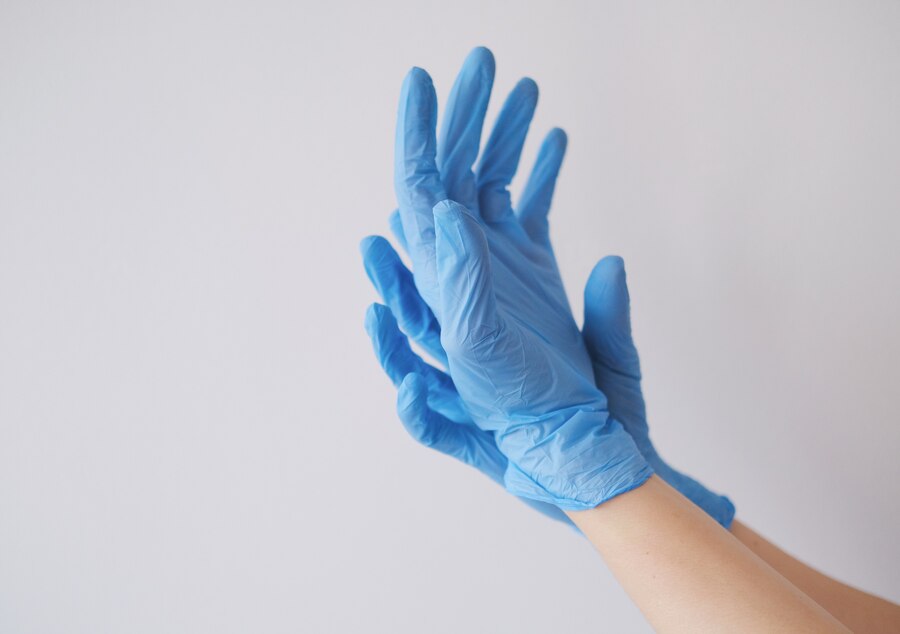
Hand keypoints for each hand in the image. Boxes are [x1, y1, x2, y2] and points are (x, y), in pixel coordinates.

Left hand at [383, 48, 649, 509]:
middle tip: (483, 62)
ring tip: (525, 89)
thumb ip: (459, 280)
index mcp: (442, 274)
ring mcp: (499, 263)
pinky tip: (553, 139)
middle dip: (466, 116)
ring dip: (505, 134)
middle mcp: (464, 262)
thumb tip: (437, 208)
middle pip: (455, 171)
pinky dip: (541, 172)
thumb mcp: (479, 348)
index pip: (419, 188)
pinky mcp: (534, 273)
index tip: (422, 82)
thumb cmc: (516, 413)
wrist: (572, 443)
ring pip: (495, 181)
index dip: (417, 134)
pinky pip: (532, 207)